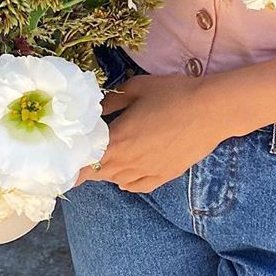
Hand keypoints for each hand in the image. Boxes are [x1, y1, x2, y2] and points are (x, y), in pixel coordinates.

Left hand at [75, 73, 230, 192]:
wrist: (212, 110)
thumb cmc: (173, 94)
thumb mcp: (135, 89)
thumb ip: (110, 102)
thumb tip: (95, 109)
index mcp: (116, 141)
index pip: (83, 163)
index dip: (71, 166)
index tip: (63, 162)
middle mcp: (128, 162)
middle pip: (97, 174)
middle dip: (88, 166)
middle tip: (84, 155)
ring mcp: (147, 172)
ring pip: (116, 180)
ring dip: (107, 171)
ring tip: (107, 159)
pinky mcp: (164, 176)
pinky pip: (137, 186)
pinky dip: (127, 181)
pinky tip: (127, 174)